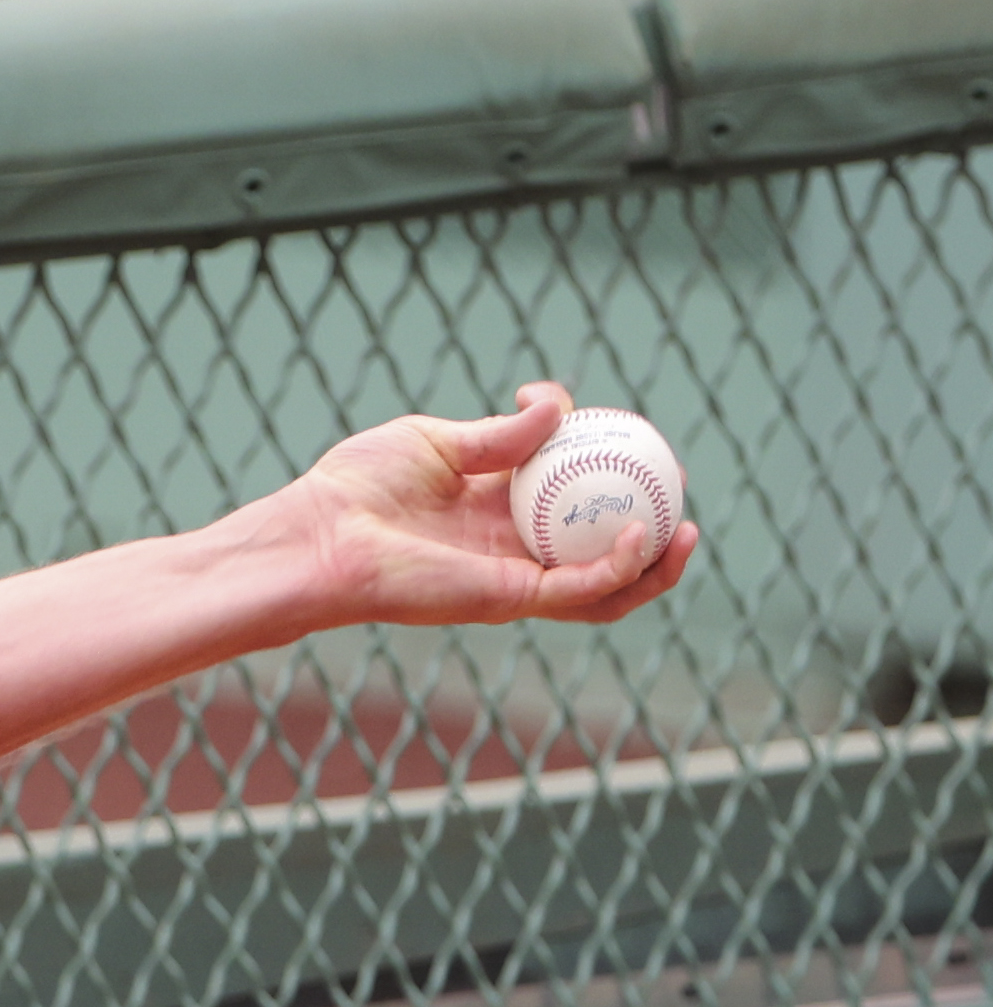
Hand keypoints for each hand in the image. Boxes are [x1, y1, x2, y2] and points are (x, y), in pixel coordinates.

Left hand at [267, 381, 698, 633]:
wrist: (318, 533)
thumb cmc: (357, 487)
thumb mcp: (438, 442)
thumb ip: (500, 434)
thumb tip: (558, 404)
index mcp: (497, 509)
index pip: (574, 496)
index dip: (614, 473)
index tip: (630, 435)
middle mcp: (512, 549)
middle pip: (600, 550)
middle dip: (652, 530)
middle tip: (682, 493)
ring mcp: (512, 579)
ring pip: (604, 587)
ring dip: (654, 566)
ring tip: (687, 532)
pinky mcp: (506, 601)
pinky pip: (579, 592)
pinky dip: (618, 569)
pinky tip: (640, 536)